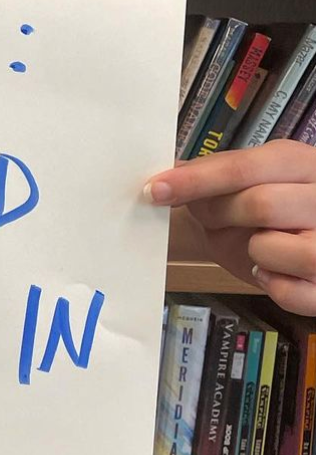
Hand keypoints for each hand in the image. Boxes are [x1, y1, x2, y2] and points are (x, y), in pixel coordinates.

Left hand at [146, 139, 315, 315]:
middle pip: (259, 204)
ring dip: (251, 250)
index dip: (194, 180)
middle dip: (218, 214)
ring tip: (256, 244)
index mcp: (298, 162)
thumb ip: (207, 174)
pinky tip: (270, 270)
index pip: (242, 168)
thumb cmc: (264, 208)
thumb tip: (163, 179)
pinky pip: (288, 292)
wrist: (295, 236)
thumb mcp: (241, 181)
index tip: (156, 189)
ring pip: (275, 247)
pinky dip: (269, 285)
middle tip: (210, 218)